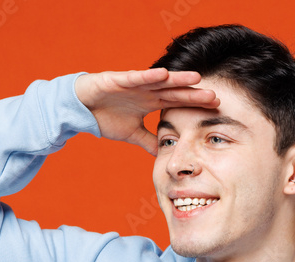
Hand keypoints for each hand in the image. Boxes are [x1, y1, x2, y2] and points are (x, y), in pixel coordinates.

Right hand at [74, 68, 219, 156]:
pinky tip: (163, 74)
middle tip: (214, 95)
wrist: (79, 109)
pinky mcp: (118, 79)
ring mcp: (134, 84)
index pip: (178, 103)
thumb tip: (163, 153)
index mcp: (150, 102)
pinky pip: (136, 77)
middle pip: (175, 91)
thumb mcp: (131, 133)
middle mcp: (146, 90)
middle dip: (193, 93)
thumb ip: (148, 141)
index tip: (215, 107)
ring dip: (178, 80)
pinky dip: (149, 76)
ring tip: (196, 78)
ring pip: (160, 81)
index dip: (195, 104)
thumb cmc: (104, 117)